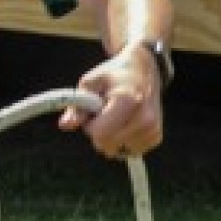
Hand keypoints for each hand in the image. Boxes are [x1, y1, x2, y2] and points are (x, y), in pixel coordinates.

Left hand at [59, 44, 163, 159]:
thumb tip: (65, 125)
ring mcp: (152, 129)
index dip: (90, 125)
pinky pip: (129, 151)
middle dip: (99, 133)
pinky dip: (123, 141)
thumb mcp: (90, 82)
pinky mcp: (156, 137)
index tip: (93, 112)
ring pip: (117, 151)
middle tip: (104, 114)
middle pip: (108, 146)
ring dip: (112, 138)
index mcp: (127, 101)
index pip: (100, 134)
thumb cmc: (114, 74)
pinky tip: (126, 124)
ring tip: (116, 116)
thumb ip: (77, 105)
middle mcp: (144, 118)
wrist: (144, 69)